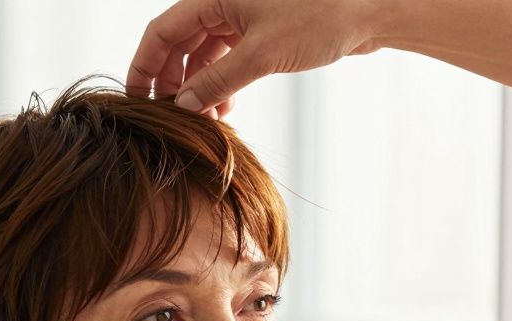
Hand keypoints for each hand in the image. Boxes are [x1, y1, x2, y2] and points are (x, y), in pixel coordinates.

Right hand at [128, 0, 388, 117]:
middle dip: (174, 81)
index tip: (137, 98)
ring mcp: (243, 16)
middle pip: (180, 44)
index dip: (145, 66)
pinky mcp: (262, 31)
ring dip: (200, 87)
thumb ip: (217, 81)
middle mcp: (224, 2)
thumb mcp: (261, 54)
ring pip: (204, 54)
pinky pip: (228, 59)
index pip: (162, 31)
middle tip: (173, 116)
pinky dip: (222, 83)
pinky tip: (225, 109)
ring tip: (205, 118)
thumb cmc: (323, 16)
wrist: (373, 8)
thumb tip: (184, 105)